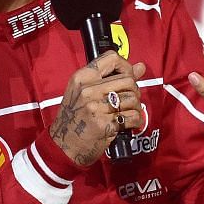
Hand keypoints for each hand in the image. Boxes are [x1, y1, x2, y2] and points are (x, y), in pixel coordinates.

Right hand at [49, 49, 147, 167]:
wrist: (63, 145)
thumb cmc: (74, 118)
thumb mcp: (84, 92)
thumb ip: (111, 78)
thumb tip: (140, 67)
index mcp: (81, 78)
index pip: (112, 58)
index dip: (126, 66)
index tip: (128, 76)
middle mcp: (88, 90)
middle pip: (128, 80)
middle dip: (134, 91)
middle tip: (128, 100)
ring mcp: (96, 108)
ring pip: (132, 99)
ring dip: (136, 107)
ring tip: (127, 112)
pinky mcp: (105, 125)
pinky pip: (132, 116)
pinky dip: (135, 121)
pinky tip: (128, 123)